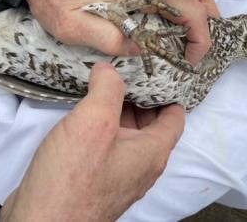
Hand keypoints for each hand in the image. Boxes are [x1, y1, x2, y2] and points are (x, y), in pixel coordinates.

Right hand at [0, 63, 184, 221]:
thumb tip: (109, 69)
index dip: (167, 90)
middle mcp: (140, 164)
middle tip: (124, 70)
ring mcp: (119, 172)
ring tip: (103, 83)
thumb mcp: (94, 122)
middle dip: (140, 95)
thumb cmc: (72, 178)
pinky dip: (104, 124)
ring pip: (128, 132)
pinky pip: (109, 143)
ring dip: (119, 108)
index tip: (154, 69)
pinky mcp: (97, 176)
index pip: (174, 116)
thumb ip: (107, 89)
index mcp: (151, 152)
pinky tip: (86, 110)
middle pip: (151, 122)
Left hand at [26, 0, 218, 64]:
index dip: (200, 37)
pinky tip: (169, 18)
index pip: (188, 9)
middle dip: (208, 22)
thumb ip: (111, 39)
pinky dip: (181, 1)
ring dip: (196, 10)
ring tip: (189, 36)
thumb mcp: (74, 27)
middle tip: (198, 48)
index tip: (191, 58)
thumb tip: (142, 48)